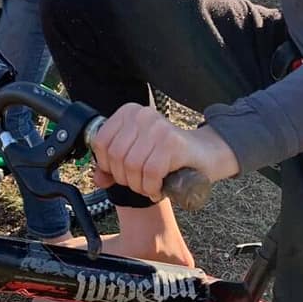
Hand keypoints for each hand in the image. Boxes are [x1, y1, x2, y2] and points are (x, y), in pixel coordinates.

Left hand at [90, 103, 239, 199]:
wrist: (204, 154)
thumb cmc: (168, 156)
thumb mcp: (136, 155)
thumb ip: (113, 166)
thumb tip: (97, 179)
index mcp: (129, 112)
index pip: (101, 142)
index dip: (107, 165)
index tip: (121, 173)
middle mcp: (142, 115)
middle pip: (116, 156)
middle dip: (125, 179)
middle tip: (139, 183)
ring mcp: (158, 127)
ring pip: (133, 166)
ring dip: (140, 186)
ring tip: (150, 186)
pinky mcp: (172, 142)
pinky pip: (151, 172)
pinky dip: (152, 187)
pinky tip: (159, 188)